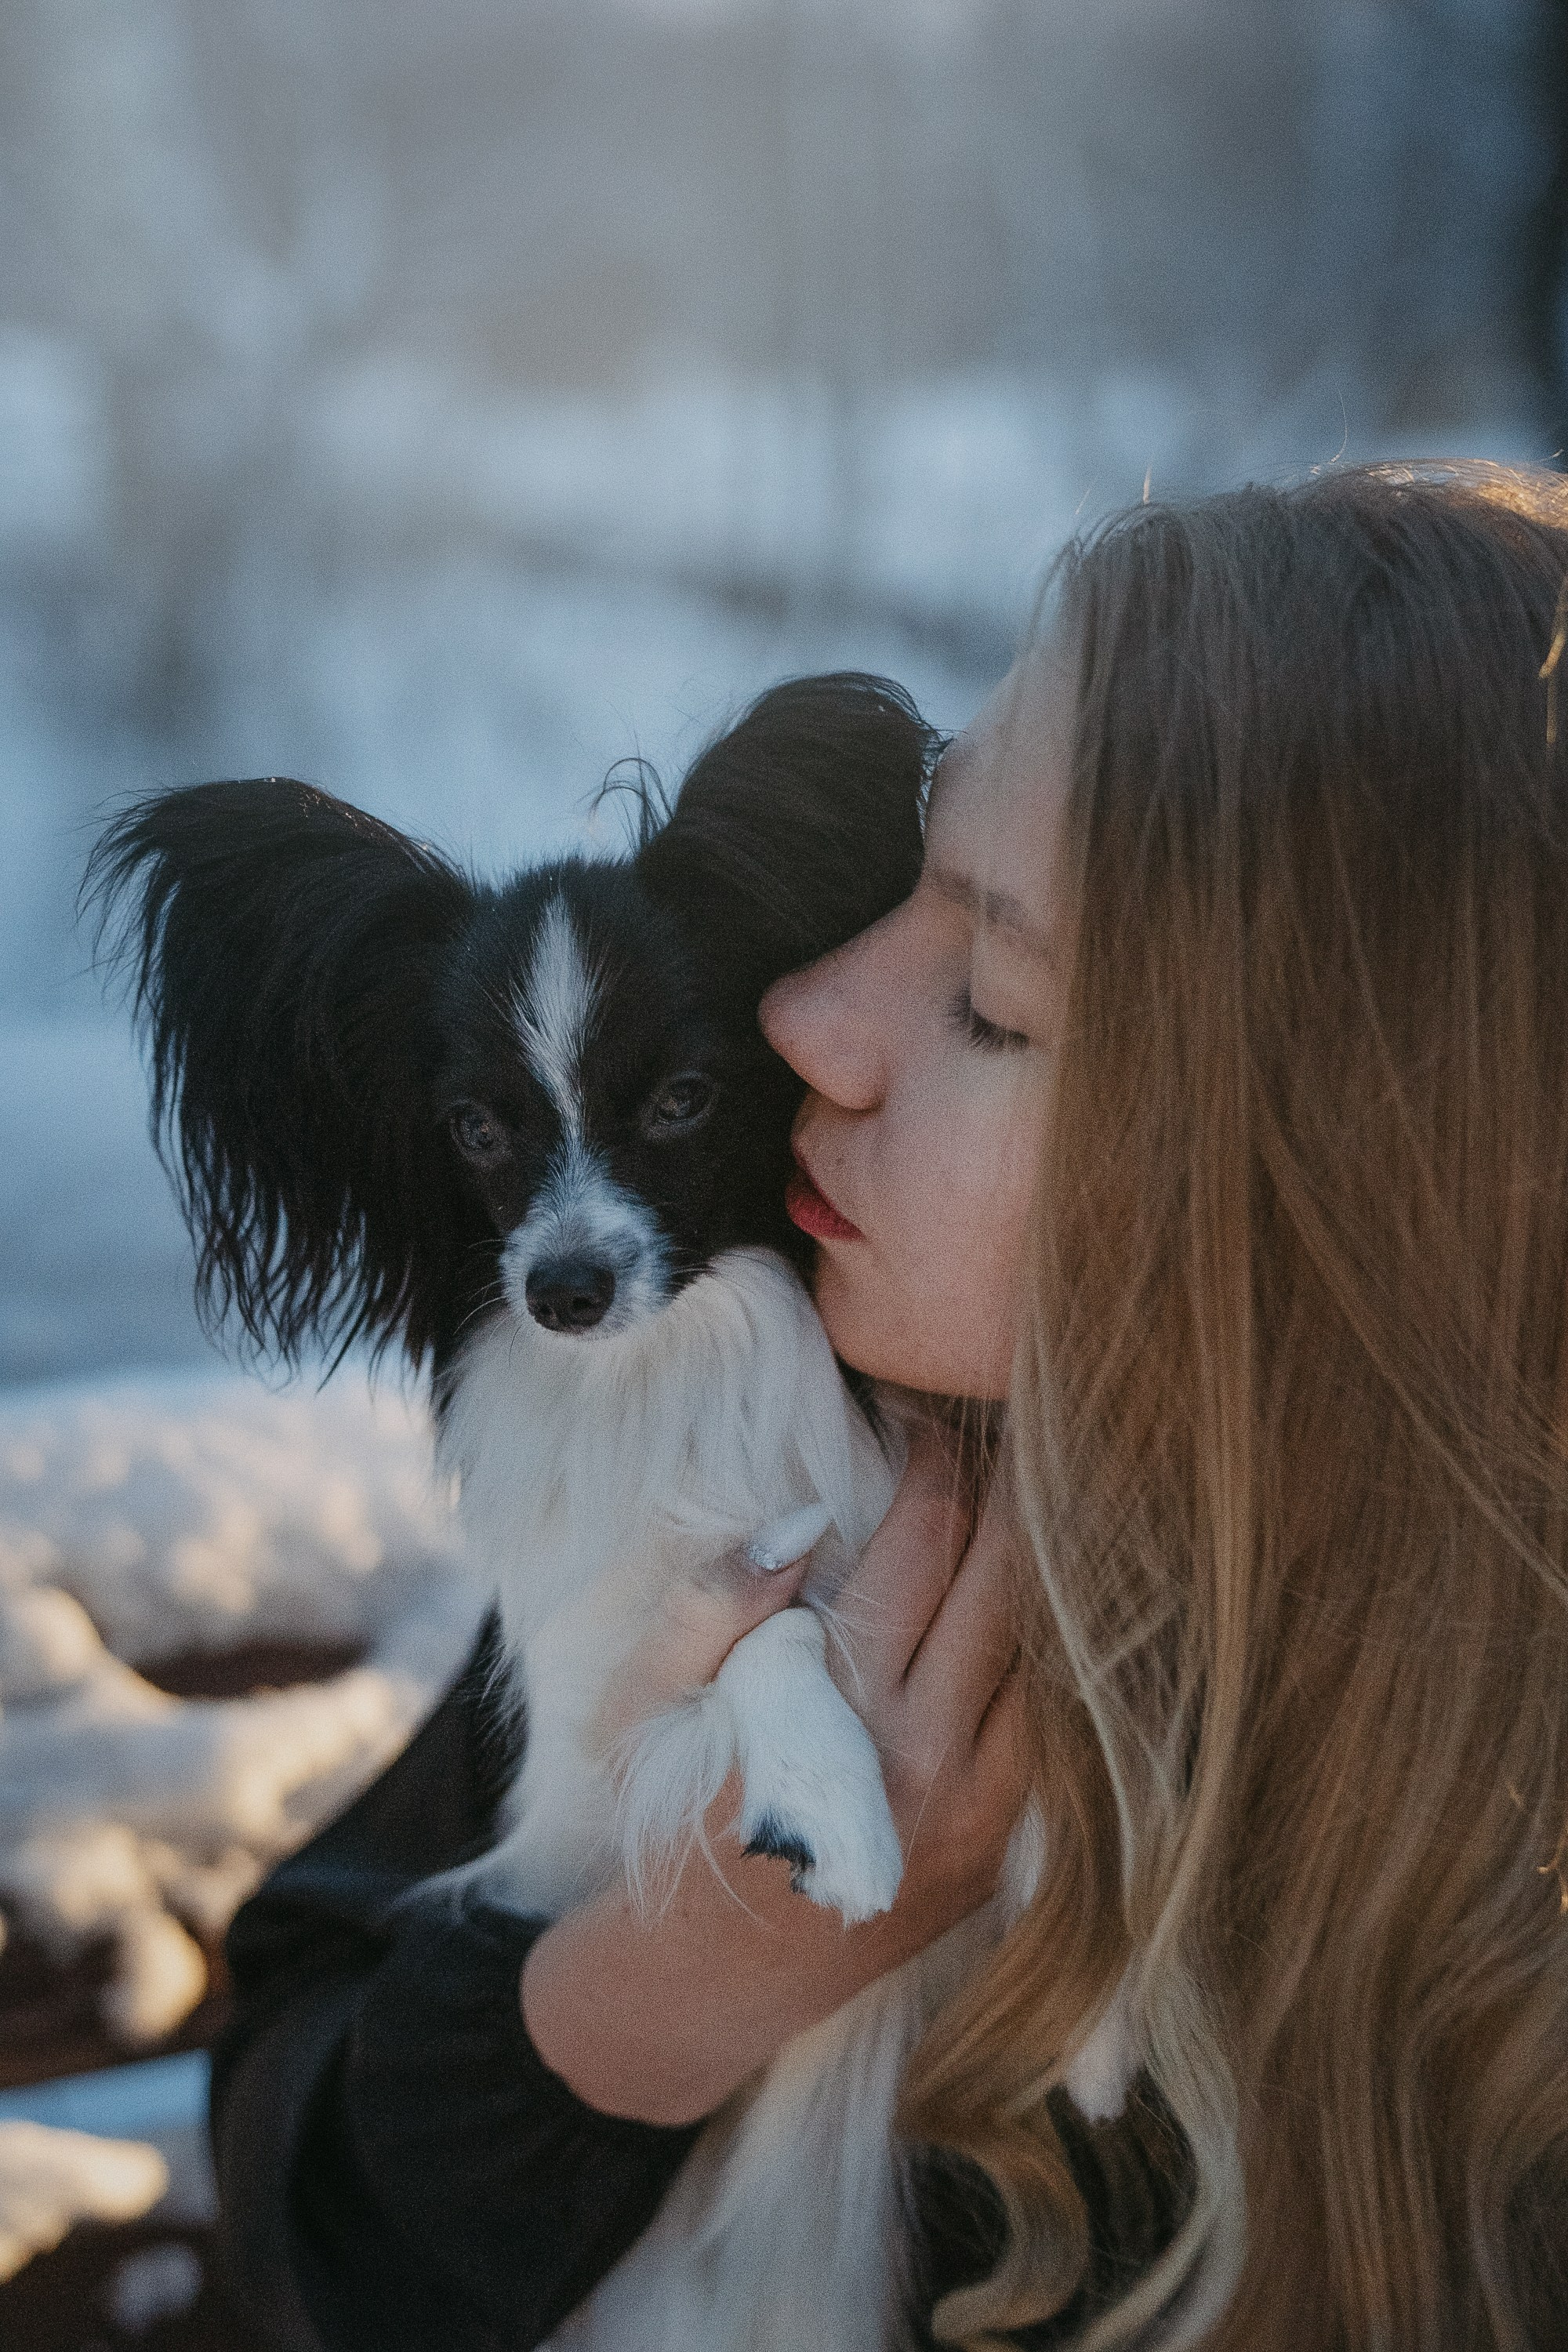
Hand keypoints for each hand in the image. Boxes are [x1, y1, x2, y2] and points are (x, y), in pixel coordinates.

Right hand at [522, 1413, 1030, 2123]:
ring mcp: (980, 1814)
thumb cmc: (663, 1814)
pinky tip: (1040, 1605)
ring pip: (1050, 1657)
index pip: (925, 1544)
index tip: (935, 1415)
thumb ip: (714, 1603)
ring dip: (1048, 1573)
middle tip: (1012, 1428)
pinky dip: (1047, 1658)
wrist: (702, 1982)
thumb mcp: (642, 1702)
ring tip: (1042, 1499)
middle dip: (1017, 1494)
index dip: (938, 1461)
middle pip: (1012, 1585)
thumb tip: (801, 1521)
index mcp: (840, 1709)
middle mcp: (930, 1760)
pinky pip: (1051, 1729)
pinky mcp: (1001, 1853)